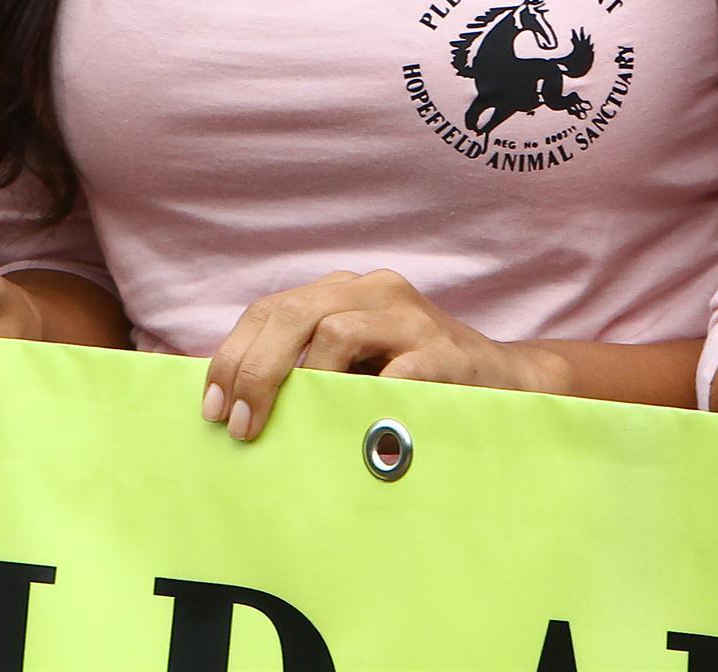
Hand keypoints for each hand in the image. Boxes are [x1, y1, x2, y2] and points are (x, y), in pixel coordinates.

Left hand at [201, 269, 565, 442]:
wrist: (504, 382)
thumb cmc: (413, 380)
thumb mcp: (353, 365)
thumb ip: (306, 367)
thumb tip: (233, 405)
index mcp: (344, 291)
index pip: (271, 308)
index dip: (233, 355)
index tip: (213, 407)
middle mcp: (375, 291)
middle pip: (294, 313)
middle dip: (256, 370)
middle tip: (241, 424)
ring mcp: (412, 317)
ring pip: (336, 328)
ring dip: (306, 380)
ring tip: (293, 424)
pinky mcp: (446, 352)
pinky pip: (398, 369)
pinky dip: (370, 396)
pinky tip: (357, 425)